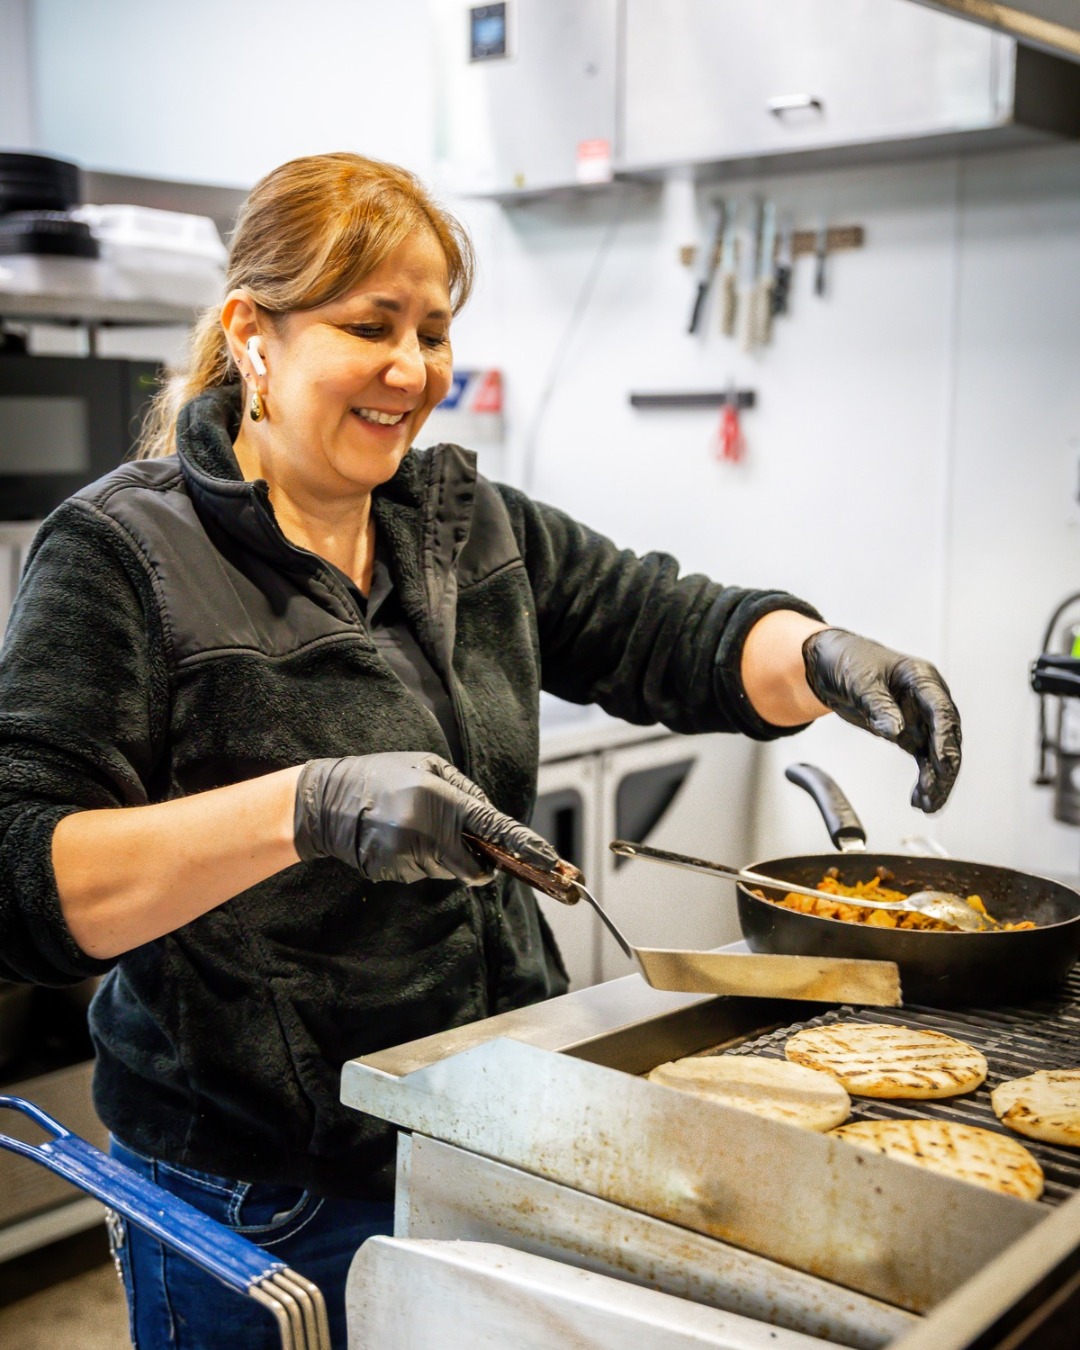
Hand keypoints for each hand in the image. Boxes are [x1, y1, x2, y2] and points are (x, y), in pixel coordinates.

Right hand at [293, 751, 557, 883]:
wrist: (326, 802)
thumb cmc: (381, 777)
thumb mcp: (427, 767)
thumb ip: (465, 793)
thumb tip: (492, 821)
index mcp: (441, 799)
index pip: (493, 829)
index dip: (524, 847)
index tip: (550, 861)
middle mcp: (429, 832)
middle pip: (474, 866)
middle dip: (476, 860)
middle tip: (450, 836)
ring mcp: (410, 857)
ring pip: (448, 870)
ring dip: (442, 855)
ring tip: (411, 826)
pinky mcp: (394, 873)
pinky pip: (424, 873)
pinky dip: (419, 860)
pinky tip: (398, 838)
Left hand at [802, 628, 960, 812]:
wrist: (828, 665)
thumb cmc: (848, 661)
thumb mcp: (860, 681)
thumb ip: (878, 706)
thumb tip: (896, 730)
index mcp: (922, 679)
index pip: (941, 711)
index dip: (944, 739)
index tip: (943, 763)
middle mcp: (927, 700)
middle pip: (947, 737)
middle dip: (944, 768)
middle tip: (935, 793)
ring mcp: (920, 718)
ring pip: (938, 753)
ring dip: (936, 780)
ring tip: (928, 805)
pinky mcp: (909, 733)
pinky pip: (923, 759)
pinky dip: (924, 779)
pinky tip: (920, 799)